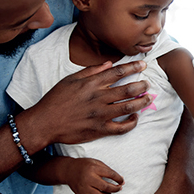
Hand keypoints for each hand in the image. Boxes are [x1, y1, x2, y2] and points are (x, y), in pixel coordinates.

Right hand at [22, 61, 153, 147]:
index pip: (118, 72)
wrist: (45, 122)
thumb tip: (109, 64)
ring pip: (128, 107)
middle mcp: (99, 98)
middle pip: (128, 89)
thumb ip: (91, 70)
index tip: (144, 64)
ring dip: (142, 102)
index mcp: (92, 84)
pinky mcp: (100, 129)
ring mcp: (100, 114)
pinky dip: (132, 123)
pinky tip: (135, 117)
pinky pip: (121, 128)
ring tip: (149, 98)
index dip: (133, 67)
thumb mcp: (70, 79)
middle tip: (148, 84)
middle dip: (142, 85)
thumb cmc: (56, 99)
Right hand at [64, 158, 123, 193]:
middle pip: (106, 187)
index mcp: (94, 168)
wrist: (69, 170)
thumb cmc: (84, 165)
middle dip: (115, 188)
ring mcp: (84, 188)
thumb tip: (119, 179)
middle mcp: (89, 179)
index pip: (110, 175)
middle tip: (119, 188)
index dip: (119, 179)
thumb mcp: (96, 162)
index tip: (122, 182)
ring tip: (108, 192)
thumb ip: (107, 169)